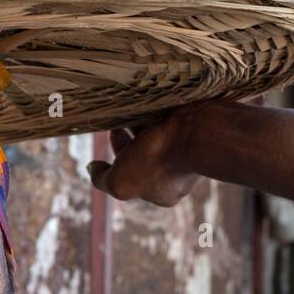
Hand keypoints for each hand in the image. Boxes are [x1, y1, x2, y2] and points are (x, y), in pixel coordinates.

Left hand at [86, 104, 202, 205]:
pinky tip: (153, 101)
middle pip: (147, 154)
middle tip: (121, 117)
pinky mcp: (201, 132)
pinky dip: (163, 113)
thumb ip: (102, 179)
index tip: (113, 132)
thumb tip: (92, 168)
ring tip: (134, 105)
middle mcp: (180, 175)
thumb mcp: (119, 181)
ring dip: (145, 122)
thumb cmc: (158, 161)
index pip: (133, 173)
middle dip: (131, 136)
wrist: (199, 133)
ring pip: (162, 136)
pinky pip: (176, 122)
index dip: (118, 152)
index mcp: (163, 191)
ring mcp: (193, 153)